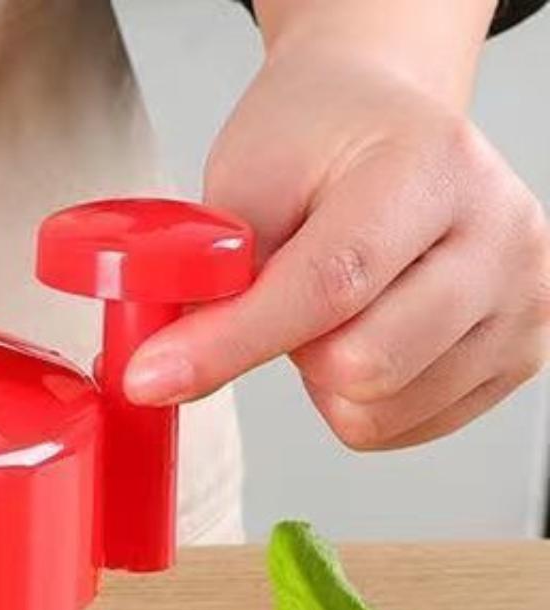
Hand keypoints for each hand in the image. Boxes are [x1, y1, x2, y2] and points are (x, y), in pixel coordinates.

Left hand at [124, 34, 549, 449]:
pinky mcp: (520, 354)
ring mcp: (524, 299)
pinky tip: (364, 337)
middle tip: (284, 301)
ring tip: (331, 314)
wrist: (382, 126)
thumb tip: (162, 377)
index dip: (231, 343)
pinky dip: (359, 403)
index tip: (149, 380)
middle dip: (292, 352)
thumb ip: (209, 278)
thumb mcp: (245, 181)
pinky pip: (401, 431)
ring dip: (323, 383)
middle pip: (364, 366)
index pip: (330, 284)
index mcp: (431, 166)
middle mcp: (501, 232)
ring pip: (379, 412)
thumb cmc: (315, 149)